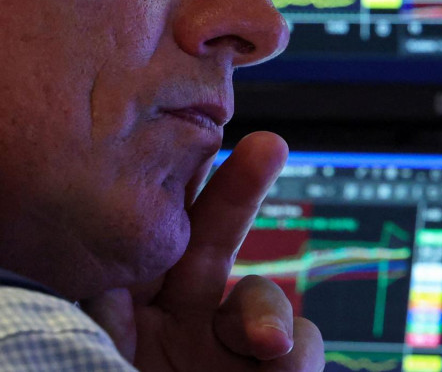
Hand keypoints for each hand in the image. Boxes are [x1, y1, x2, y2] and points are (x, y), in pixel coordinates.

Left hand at [83, 132, 324, 370]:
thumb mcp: (93, 354)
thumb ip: (103, 314)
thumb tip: (103, 280)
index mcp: (114, 314)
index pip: (139, 236)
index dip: (167, 186)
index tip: (183, 142)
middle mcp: (171, 320)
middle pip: (210, 238)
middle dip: (241, 188)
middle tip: (268, 146)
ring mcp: (221, 346)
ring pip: (258, 292)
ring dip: (266, 308)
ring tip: (264, 345)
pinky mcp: (271, 368)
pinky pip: (300, 342)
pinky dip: (296, 353)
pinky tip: (278, 364)